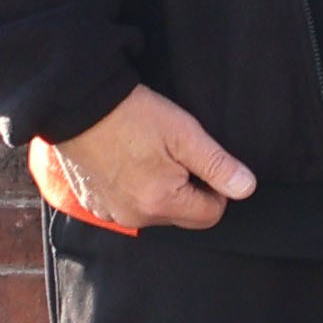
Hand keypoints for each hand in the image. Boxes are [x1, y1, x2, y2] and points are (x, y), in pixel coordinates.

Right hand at [30, 85, 256, 233]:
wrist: (76, 105)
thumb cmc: (132, 116)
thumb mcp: (185, 135)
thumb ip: (219, 166)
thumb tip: (246, 189)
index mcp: (160, 203)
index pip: (210, 215)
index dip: (217, 190)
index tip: (202, 163)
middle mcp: (134, 217)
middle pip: (183, 215)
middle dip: (188, 190)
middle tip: (174, 154)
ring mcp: (110, 212)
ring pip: (156, 211)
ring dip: (161, 190)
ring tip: (148, 154)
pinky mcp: (93, 203)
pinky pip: (128, 204)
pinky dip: (135, 188)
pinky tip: (128, 161)